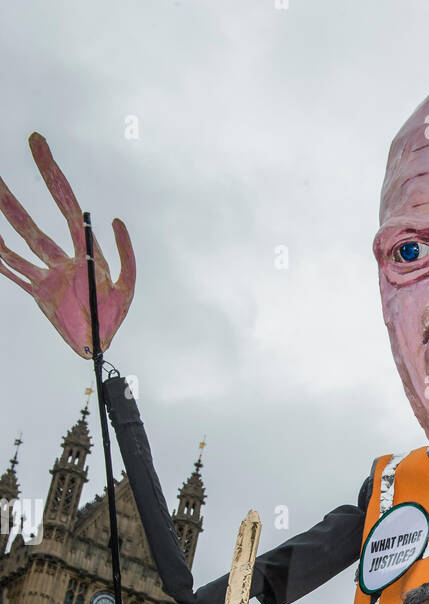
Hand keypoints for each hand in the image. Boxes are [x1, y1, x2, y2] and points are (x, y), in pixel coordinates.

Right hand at [0, 132, 134, 355]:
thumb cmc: (114, 315)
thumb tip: (113, 220)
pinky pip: (14, 272)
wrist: (100, 346)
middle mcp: (62, 261)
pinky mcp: (37, 295)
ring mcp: (46, 277)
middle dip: (12, 198)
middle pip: (34, 226)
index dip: (53, 179)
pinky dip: (2, 257)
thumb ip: (125, 255)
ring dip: (2, 223)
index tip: (38, 145)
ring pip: (18, 246)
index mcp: (84, 255)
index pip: (67, 210)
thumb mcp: (127, 285)